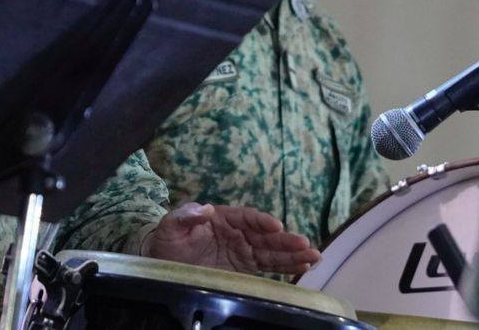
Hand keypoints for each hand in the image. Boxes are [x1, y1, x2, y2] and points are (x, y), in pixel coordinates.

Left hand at [140, 202, 320, 275]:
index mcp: (223, 218)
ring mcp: (243, 251)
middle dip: (285, 240)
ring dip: (293, 254)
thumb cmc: (168, 242)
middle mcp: (238, 233)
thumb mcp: (170, 227)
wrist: (164, 263)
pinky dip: (286, 267)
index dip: (261, 221)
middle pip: (265, 236)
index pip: (246, 218)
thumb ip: (185, 216)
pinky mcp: (245, 268)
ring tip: (314, 256)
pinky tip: (303, 267)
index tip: (276, 226)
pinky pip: (269, 266)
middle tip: (305, 244)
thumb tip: (205, 209)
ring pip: (272, 252)